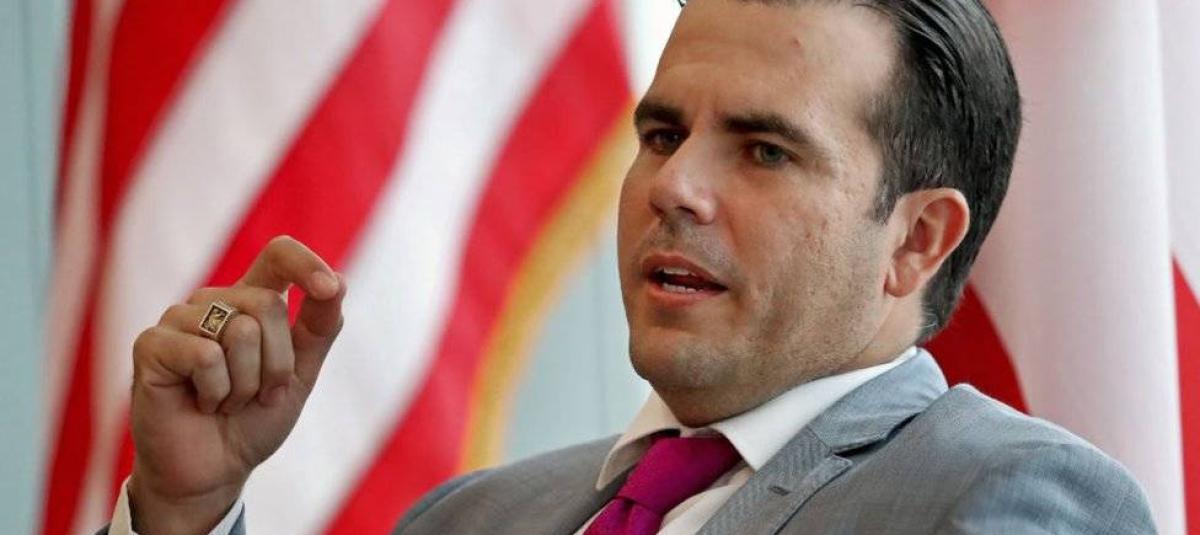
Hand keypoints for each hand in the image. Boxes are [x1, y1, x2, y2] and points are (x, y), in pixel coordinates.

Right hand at [127, 236, 345, 534]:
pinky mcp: (152, 344)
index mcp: (252, 300)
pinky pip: (206, 356)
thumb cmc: (254, 419)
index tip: (330, 289)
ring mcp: (179, 319)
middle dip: (277, 363)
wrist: (214, 470)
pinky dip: (216, 392)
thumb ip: (320, 328)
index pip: (279, 255)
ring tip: (227, 400)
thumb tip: (339, 282)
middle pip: (268, 304)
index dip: (306, 264)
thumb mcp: (300, 374)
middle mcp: (215, 301)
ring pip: (240, 330)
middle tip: (259, 394)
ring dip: (246, 384)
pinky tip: (200, 403)